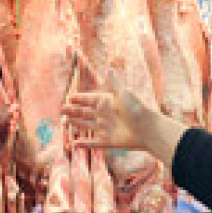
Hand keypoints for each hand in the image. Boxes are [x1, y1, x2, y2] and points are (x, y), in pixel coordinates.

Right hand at [63, 88, 186, 166]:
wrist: (149, 130)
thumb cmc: (138, 110)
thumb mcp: (124, 94)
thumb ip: (114, 84)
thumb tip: (108, 68)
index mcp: (111, 103)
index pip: (92, 99)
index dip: (81, 99)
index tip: (70, 97)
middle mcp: (109, 116)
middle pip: (88, 113)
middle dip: (75, 111)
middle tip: (62, 110)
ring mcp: (109, 129)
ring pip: (90, 126)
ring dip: (78, 124)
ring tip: (66, 122)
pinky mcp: (111, 142)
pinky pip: (95, 143)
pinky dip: (85, 144)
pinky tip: (74, 143)